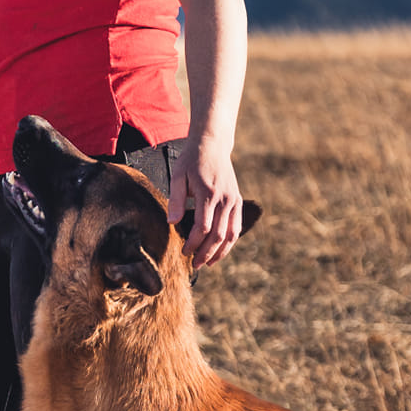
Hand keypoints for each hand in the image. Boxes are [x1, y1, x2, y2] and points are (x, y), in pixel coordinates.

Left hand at [169, 137, 241, 270]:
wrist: (212, 145)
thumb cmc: (191, 161)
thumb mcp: (178, 176)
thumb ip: (176, 200)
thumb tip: (172, 223)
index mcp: (208, 193)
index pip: (203, 227)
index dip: (193, 243)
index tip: (183, 252)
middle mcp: (225, 199)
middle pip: (218, 235)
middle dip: (206, 253)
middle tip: (194, 264)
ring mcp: (234, 201)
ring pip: (231, 235)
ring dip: (219, 252)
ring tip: (207, 264)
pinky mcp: (238, 201)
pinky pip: (236, 227)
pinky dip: (229, 242)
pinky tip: (219, 251)